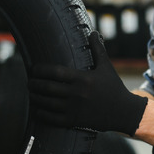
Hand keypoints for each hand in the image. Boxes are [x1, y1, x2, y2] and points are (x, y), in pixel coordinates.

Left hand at [28, 31, 147, 135]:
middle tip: (29, 81)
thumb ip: (98, 49)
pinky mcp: (74, 121)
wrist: (124, 112)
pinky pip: (52, 118)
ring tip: (31, 93)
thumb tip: (93, 32)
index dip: (40, 70)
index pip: (55, 72)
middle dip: (34, 84)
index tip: (34, 69)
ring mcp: (74, 109)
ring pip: (47, 103)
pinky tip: (37, 109)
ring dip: (35, 98)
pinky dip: (41, 113)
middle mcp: (77, 93)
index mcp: (83, 78)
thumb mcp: (106, 67)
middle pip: (47, 87)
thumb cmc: (114, 87)